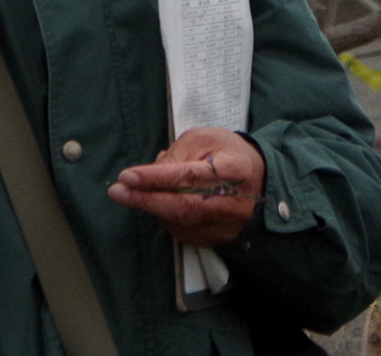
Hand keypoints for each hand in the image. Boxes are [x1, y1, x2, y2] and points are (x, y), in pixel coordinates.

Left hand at [107, 127, 264, 247]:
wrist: (262, 181)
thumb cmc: (228, 154)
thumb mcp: (206, 139)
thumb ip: (178, 154)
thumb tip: (150, 174)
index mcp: (233, 169)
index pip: (190, 176)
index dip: (157, 178)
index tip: (128, 177)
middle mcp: (232, 203)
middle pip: (183, 207)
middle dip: (146, 200)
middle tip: (117, 193)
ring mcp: (227, 226)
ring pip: (179, 222)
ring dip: (154, 207)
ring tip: (142, 191)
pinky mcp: (218, 240)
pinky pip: (182, 232)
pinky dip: (166, 217)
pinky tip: (163, 203)